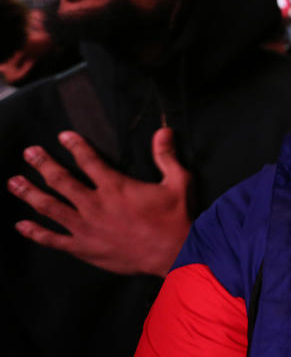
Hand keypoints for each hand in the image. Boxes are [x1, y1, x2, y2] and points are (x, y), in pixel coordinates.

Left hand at [7, 128, 191, 276]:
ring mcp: (86, 227)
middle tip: (28, 153)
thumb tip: (163, 131)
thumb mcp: (179, 181)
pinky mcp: (84, 248)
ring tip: (14, 182)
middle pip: (61, 180)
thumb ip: (166, 156)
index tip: (62, 136)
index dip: (75, 145)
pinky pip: (53, 240)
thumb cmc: (177, 217)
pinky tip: (21, 225)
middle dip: (42, 164)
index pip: (88, 160)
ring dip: (30, 193)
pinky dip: (35, 232)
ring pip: (50, 207)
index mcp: (116, 186)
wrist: (174, 254)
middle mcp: (95, 204)